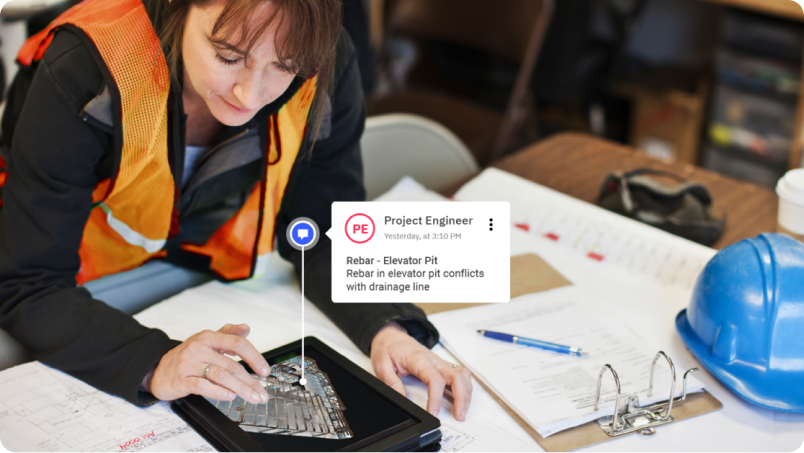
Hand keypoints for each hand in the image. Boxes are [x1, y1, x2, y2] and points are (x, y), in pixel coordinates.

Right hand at [141, 324, 270, 403]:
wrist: (157, 369)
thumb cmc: (186, 356)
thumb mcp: (207, 340)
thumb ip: (228, 333)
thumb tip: (247, 328)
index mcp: (209, 337)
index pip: (237, 343)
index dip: (254, 357)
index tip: (264, 370)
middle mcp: (199, 348)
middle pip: (232, 365)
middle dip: (250, 381)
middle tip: (262, 392)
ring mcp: (189, 364)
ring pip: (221, 376)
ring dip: (241, 389)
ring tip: (252, 397)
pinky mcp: (181, 380)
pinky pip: (203, 386)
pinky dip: (219, 392)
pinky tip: (230, 396)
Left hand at [371, 322, 472, 420]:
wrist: (391, 335)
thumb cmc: (388, 348)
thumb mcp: (382, 366)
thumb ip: (392, 383)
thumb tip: (403, 400)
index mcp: (419, 359)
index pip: (435, 380)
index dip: (436, 399)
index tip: (433, 413)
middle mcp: (433, 359)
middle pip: (456, 377)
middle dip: (461, 397)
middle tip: (459, 415)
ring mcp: (439, 361)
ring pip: (462, 374)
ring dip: (466, 392)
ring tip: (462, 410)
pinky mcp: (441, 364)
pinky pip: (460, 373)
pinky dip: (465, 385)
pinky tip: (463, 397)